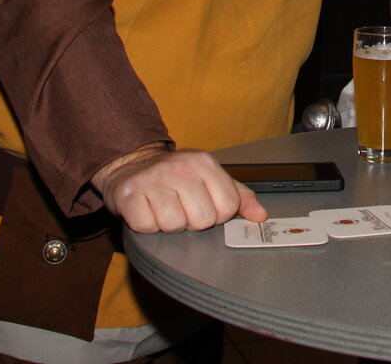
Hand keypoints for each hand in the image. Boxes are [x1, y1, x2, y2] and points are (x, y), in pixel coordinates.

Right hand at [93, 145, 267, 233]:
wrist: (133, 164)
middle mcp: (180, 167)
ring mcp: (153, 179)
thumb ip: (238, 196)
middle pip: (202, 219)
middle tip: (181, 207)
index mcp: (204, 163)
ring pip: (174, 225)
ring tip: (163, 208)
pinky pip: (147, 227)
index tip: (204, 205)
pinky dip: (147, 226)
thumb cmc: (176, 176)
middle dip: (192, 221)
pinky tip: (147, 210)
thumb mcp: (209, 178)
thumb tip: (261, 215)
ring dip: (168, 224)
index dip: (216, 215)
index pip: (227, 207)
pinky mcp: (130, 194)